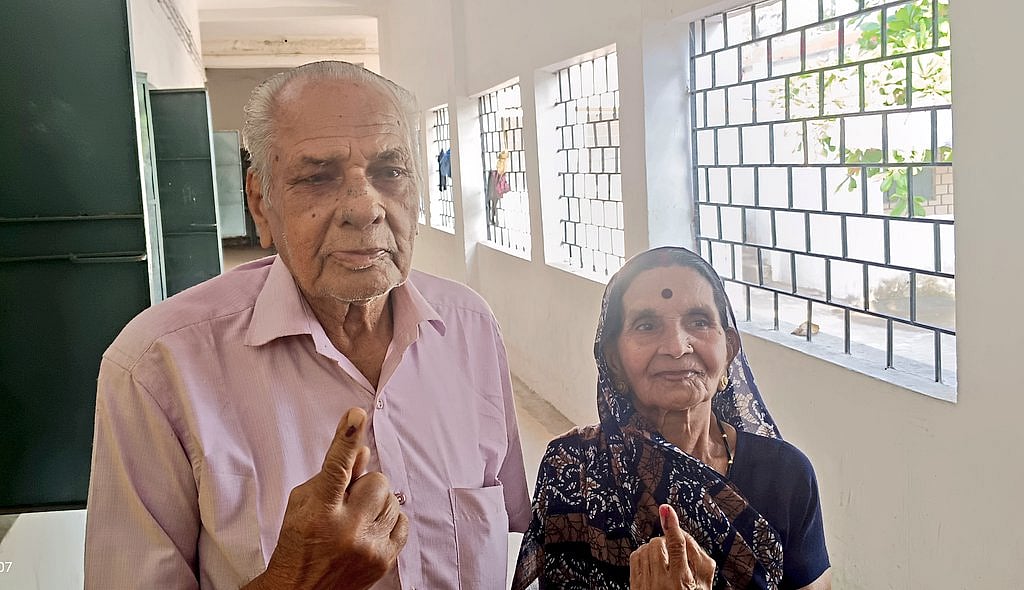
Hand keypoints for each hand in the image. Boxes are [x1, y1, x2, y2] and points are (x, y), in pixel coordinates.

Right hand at [246, 407, 408, 589]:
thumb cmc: (298, 543)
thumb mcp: (303, 504)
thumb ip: (332, 476)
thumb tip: (362, 450)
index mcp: (319, 511)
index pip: (336, 466)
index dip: (346, 437)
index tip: (356, 414)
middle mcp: (346, 529)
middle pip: (377, 480)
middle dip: (365, 485)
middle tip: (349, 499)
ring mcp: (368, 547)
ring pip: (392, 499)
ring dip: (376, 504)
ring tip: (356, 519)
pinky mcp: (384, 560)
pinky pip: (402, 521)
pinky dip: (389, 521)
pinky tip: (370, 530)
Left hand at [629, 505, 715, 589]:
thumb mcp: (704, 589)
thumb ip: (703, 564)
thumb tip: (690, 539)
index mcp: (681, 582)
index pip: (676, 545)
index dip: (672, 525)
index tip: (667, 509)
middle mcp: (661, 582)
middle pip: (658, 544)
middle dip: (666, 543)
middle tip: (674, 553)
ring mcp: (646, 585)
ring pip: (645, 548)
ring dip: (655, 548)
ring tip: (665, 561)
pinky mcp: (635, 586)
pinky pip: (635, 558)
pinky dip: (643, 553)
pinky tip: (652, 561)